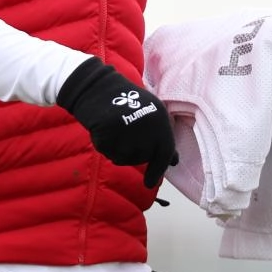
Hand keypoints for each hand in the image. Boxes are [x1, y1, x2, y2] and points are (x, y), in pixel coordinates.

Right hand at [56, 56, 178, 189]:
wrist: (98, 88)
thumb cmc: (128, 101)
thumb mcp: (152, 113)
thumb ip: (163, 137)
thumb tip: (173, 161)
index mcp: (160, 121)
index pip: (164, 153)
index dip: (157, 170)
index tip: (149, 183)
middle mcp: (146, 129)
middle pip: (142, 158)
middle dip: (135, 153)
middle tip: (127, 135)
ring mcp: (127, 134)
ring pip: (125, 158)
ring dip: (120, 151)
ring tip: (116, 130)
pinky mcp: (109, 138)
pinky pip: (109, 153)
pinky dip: (106, 147)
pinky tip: (105, 130)